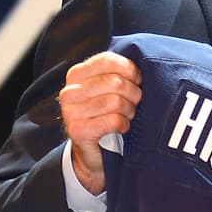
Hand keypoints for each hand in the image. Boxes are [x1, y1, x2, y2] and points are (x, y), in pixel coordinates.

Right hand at [58, 51, 142, 194]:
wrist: (94, 151)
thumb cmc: (106, 115)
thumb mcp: (109, 89)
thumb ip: (118, 73)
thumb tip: (141, 62)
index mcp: (77, 74)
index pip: (107, 60)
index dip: (129, 69)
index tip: (137, 79)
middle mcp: (70, 91)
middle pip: (115, 82)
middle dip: (133, 93)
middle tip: (134, 102)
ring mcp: (71, 112)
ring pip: (116, 102)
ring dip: (129, 111)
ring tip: (127, 116)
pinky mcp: (77, 131)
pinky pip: (113, 121)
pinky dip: (123, 125)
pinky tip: (122, 127)